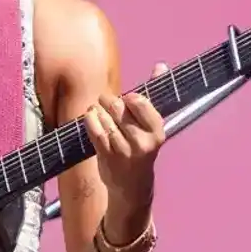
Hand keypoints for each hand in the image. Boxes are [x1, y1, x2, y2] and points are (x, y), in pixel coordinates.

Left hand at [84, 63, 167, 202]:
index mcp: (157, 132)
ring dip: (98, 109)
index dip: (131, 98)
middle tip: (107, 100)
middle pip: (119, 108)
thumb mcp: (152, 125)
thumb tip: (160, 65)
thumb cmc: (143, 147)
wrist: (133, 186)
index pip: (141, 104)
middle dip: (110, 100)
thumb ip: (154, 94)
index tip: (127, 97)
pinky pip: (94, 131)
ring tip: (98, 108)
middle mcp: (142, 142)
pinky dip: (89, 119)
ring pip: (105, 118)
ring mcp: (123, 151)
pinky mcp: (106, 156)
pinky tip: (90, 115)